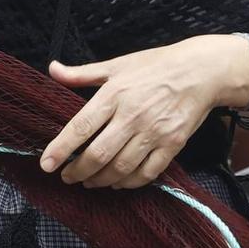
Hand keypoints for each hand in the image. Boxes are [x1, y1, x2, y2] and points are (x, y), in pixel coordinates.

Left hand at [40, 36, 235, 188]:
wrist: (202, 71)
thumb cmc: (156, 66)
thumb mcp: (116, 65)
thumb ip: (82, 73)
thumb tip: (52, 69)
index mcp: (114, 94)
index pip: (80, 127)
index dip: (60, 148)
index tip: (45, 164)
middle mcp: (132, 116)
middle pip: (98, 154)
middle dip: (77, 171)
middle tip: (67, 177)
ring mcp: (154, 132)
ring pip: (121, 167)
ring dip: (100, 180)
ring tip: (89, 181)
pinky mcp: (173, 144)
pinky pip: (148, 172)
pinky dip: (129, 182)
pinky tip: (118, 182)